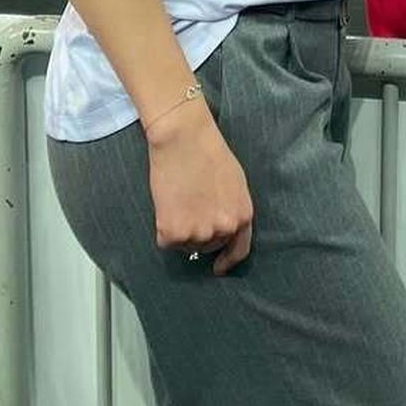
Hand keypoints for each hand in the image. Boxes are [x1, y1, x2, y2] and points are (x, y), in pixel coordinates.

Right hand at [145, 103, 253, 273]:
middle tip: (190, 206)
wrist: (183, 138)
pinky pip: (166, 241)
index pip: (239, 250)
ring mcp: (199, 233)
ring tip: (180, 198)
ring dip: (180, 229)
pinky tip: (167, 203)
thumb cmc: (207, 151)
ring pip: (185, 244)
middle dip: (199, 231)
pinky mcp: (174, 233)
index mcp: (242, 215)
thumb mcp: (234, 182)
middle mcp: (224, 229)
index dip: (227, 261)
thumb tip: (223, 226)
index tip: (218, 267)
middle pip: (208, 246)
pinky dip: (163, 227)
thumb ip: (231, 208)